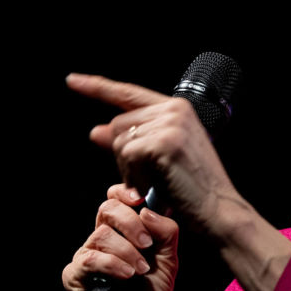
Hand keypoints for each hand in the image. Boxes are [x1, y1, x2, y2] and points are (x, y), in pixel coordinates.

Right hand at [61, 184, 178, 290]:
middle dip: (130, 223)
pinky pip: (90, 259)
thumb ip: (165, 229)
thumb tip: (145, 210)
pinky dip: (112, 264)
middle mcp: (101, 240)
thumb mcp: (170, 256)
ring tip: (141, 271)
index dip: (124, 192)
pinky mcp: (74, 276)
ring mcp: (86, 257)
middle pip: (107, 209)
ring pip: (101, 234)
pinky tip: (127, 276)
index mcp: (122, 231)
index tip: (140, 199)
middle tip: (147, 244)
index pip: (115, 198)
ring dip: (127, 251)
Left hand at [65, 72, 242, 238]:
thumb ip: (130, 140)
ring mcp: (171, 124)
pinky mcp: (164, 143)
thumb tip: (95, 130)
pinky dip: (136, 179)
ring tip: (157, 183)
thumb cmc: (192, 188)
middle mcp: (174, 109)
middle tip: (150, 178)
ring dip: (130, 171)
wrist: (218, 210)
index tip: (73, 80)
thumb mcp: (159, 158)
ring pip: (120, 143)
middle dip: (124, 157)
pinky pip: (128, 158)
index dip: (97, 87)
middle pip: (118, 125)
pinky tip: (156, 187)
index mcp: (177, 108)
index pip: (128, 94)